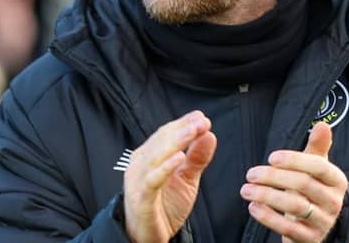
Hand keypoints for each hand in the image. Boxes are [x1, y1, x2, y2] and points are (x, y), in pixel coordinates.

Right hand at [124, 110, 216, 242]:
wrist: (148, 237)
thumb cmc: (165, 206)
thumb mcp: (187, 179)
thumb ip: (197, 157)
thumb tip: (209, 134)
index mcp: (150, 155)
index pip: (167, 133)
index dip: (184, 123)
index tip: (202, 117)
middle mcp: (141, 164)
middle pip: (162, 140)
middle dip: (183, 128)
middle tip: (202, 121)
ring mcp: (139, 180)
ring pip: (156, 155)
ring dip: (176, 141)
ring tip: (193, 131)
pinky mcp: (141, 198)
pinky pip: (152, 180)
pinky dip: (165, 167)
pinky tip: (179, 157)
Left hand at [241, 122, 347, 241]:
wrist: (315, 225)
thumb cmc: (311, 188)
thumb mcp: (316, 167)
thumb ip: (317, 146)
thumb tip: (323, 125)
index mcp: (336, 179)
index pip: (319, 166)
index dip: (295, 160)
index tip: (271, 157)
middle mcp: (334, 201)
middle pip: (304, 185)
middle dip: (274, 178)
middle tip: (251, 174)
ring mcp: (323, 221)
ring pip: (295, 207)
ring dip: (267, 196)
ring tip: (246, 190)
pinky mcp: (310, 239)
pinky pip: (289, 229)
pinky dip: (268, 217)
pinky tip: (253, 207)